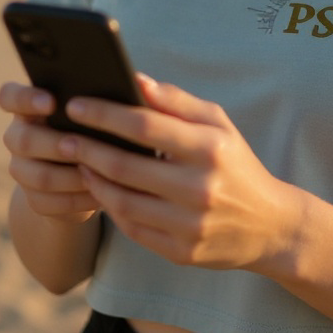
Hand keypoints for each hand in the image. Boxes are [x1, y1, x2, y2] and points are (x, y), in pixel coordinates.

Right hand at [0, 82, 99, 223]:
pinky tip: (101, 193)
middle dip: (53, 143)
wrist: (90, 176)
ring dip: (70, 175)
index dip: (24, 99)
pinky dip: (77, 199)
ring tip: (99, 171)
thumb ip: (106, 98)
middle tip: (80, 144)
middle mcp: (20, 136)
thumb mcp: (101, 113)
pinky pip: (48, 202)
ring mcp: (23, 170)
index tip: (52, 102)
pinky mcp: (34, 200)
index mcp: (32, 107)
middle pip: (19, 139)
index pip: (9, 96)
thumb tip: (137, 83)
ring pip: (36, 175)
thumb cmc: (102, 132)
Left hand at [56, 75, 301, 271]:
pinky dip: (110, 207)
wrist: (269, 226)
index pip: (146, 126)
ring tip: (77, 162)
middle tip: (63, 136)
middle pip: (125, 166)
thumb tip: (136, 80)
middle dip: (87, 148)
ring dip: (93, 179)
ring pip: (122, 201)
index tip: (75, 104)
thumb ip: (178, 102)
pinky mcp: (181, 252)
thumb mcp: (220, 125)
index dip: (105, 114)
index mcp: (210, 149)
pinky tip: (100, 190)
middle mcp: (200, 187)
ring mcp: (189, 224)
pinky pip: (132, 228)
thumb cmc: (236, 165)